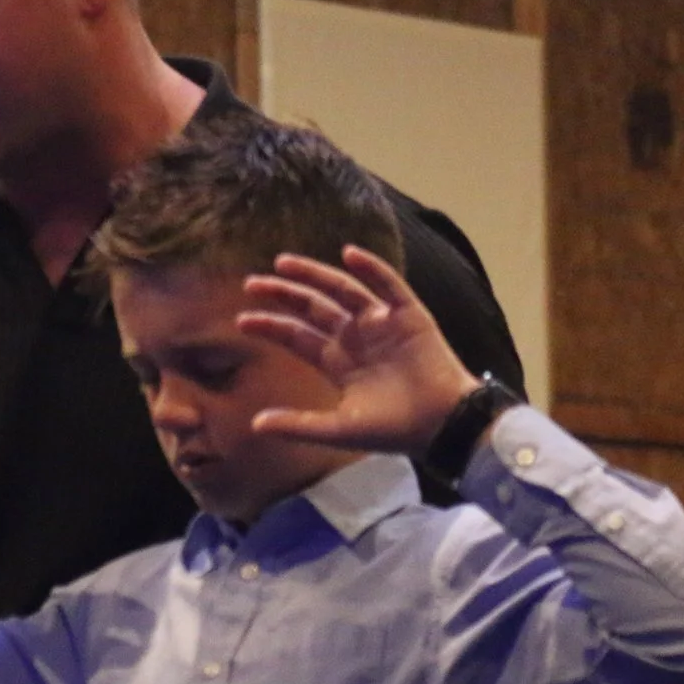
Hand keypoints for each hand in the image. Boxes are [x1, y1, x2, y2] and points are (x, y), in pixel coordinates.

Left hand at [237, 246, 479, 454]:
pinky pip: (389, 285)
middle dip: (284, 294)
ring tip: (284, 263)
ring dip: (315, 275)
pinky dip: (371, 268)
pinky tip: (348, 253)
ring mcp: (382, 323)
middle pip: (313, 308)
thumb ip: (298, 425)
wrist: (441, 425)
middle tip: (251, 283)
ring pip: (343, 290)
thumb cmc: (393, 430)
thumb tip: (254, 425)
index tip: (242, 320)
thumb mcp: (338, 428)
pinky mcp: (409, 315)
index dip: (271, 326)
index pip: (298, 336)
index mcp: (338, 361)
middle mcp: (357, 337)